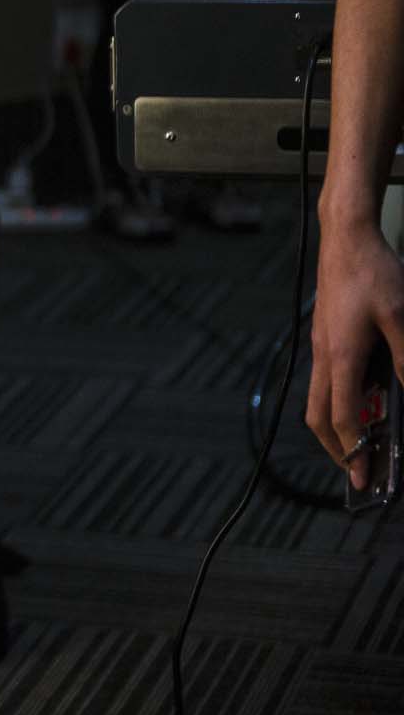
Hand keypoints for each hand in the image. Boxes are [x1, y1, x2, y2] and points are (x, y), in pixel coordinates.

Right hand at [309, 219, 403, 488]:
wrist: (346, 238)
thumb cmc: (374, 273)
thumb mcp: (401, 317)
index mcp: (341, 355)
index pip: (341, 415)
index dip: (352, 449)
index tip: (363, 476)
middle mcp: (324, 355)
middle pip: (318, 414)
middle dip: (335, 448)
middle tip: (357, 471)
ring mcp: (322, 345)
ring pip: (320, 398)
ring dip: (338, 425)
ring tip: (364, 444)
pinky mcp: (326, 336)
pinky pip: (328, 379)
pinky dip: (342, 401)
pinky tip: (367, 401)